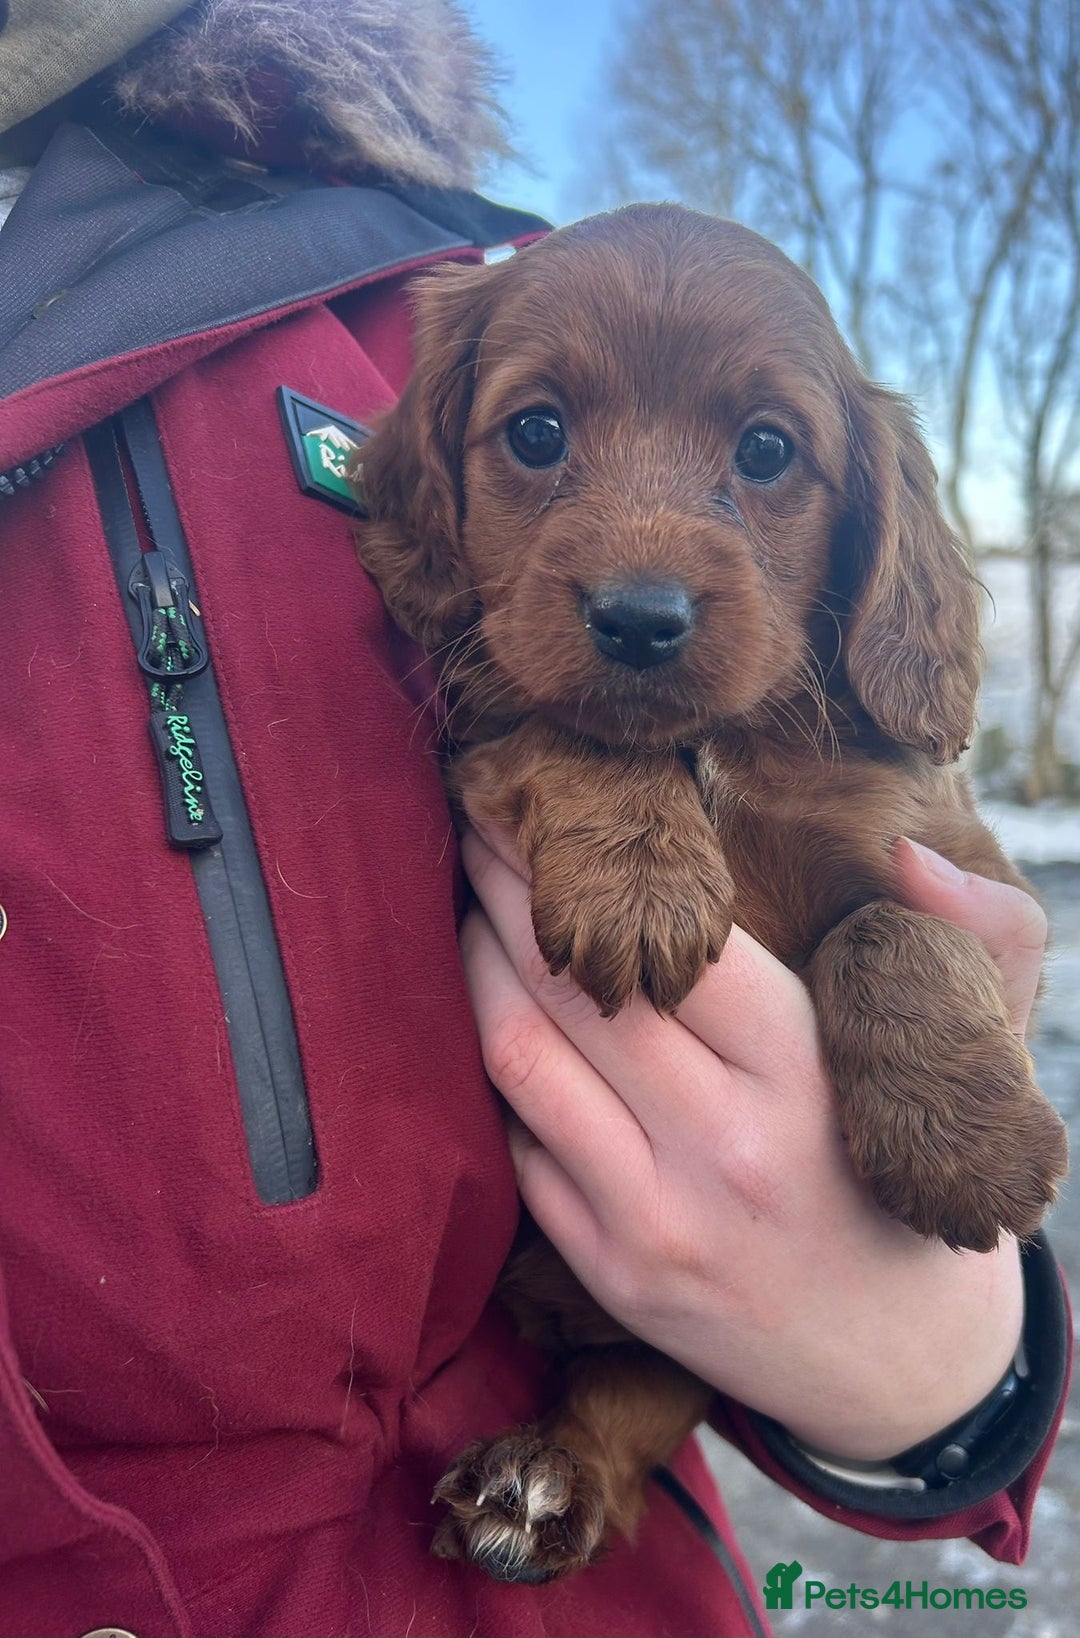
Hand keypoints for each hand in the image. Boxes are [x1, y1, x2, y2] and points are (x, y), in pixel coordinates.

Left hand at [459, 828, 1038, 1459]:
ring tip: (465, 911)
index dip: (588, 865)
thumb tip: (899, 842)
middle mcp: (723, 1145)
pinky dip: (501, 1077)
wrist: (906, 1367)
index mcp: (807, 1071)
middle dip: (505, 890)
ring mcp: (656, 1219)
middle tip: (474, 827)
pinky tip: (491, 1026)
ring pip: (522, 1061)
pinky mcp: (612, 1277)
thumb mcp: (977, 1053)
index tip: (544, 808)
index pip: (669, 940)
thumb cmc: (916, 1179)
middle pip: (573, 987)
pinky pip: (521, 1153)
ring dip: (475, 970)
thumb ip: (973, 931)